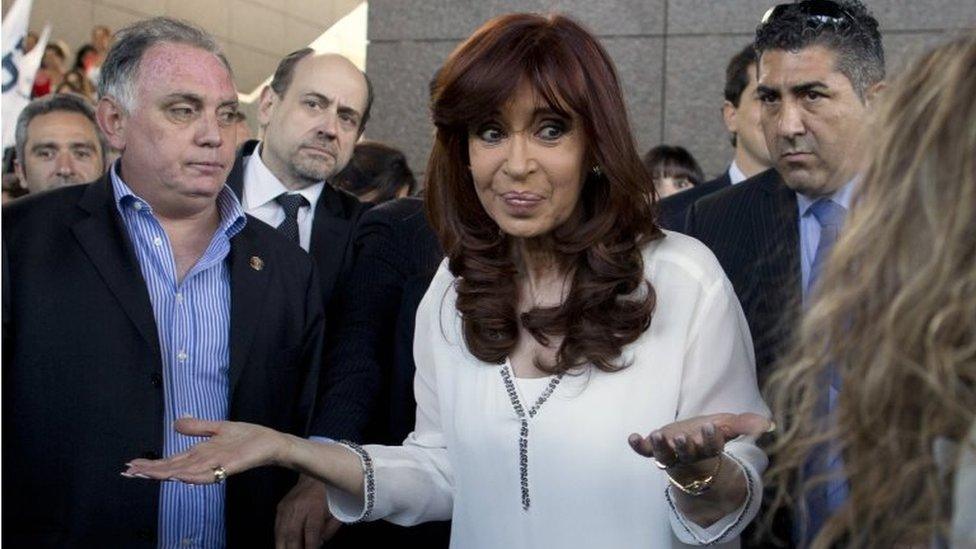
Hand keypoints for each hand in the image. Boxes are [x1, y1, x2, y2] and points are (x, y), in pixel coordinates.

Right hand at [123, 417, 288, 483]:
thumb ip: (197, 427)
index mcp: (200, 453)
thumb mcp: (218, 427)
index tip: (130, 465)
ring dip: (166, 474)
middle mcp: (204, 462)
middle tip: (129, 472)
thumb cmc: (246, 437)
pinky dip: (195, 476)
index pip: (171, 460)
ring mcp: (216, 465)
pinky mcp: (230, 466)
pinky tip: (181, 476)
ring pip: (186, 472)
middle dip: (151, 471)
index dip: (151, 463)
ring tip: (146, 474)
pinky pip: (210, 473)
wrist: (270, 443)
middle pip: (173, 468)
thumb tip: (175, 424)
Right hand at [275, 475, 341, 548]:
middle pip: (293, 535)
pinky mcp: (280, 508)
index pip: (311, 532)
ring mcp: (287, 507)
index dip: (310, 547)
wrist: (313, 476)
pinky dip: (280, 540)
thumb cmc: (329, 495)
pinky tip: (285, 545)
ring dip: (284, 547)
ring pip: (281, 534)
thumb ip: (329, 529)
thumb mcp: (336, 510)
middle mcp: (299, 506)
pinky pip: (277, 528)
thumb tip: (319, 544)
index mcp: (316, 506)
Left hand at [628, 412, 771, 478]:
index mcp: (709, 449)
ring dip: (660, 447)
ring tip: (656, 435)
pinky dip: (638, 446)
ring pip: (665, 456)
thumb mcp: (728, 425)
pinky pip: (645, 451)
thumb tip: (769, 424)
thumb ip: (746, 424)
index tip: (712, 427)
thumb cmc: (710, 433)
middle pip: (688, 455)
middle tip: (683, 438)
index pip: (713, 447)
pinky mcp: (654, 449)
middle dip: (686, 448)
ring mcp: (670, 454)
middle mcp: (689, 455)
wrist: (689, 441)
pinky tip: (632, 437)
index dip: (712, 439)